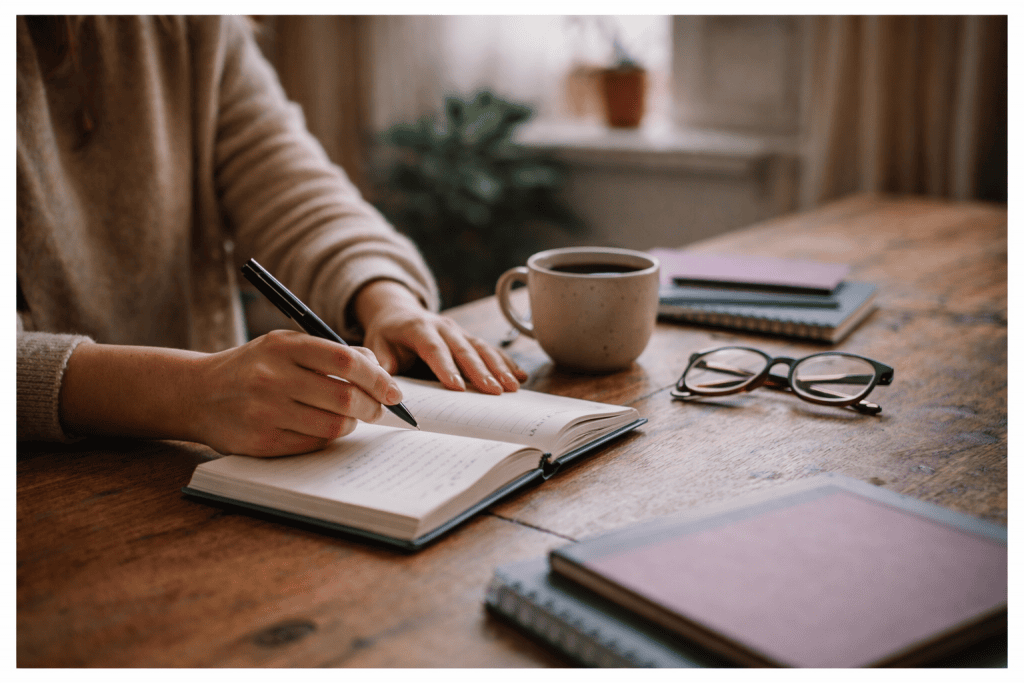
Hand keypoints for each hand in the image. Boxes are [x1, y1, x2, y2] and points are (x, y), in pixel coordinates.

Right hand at [192, 330, 403, 455]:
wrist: (197, 393)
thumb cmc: (254, 366)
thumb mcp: (286, 345)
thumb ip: (330, 351)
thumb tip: (377, 368)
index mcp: (283, 346)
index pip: (346, 361)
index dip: (378, 377)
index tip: (394, 391)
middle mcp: (272, 377)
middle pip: (345, 397)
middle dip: (373, 406)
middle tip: (379, 409)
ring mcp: (265, 411)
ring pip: (333, 425)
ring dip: (352, 424)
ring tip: (351, 417)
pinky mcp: (261, 441)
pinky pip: (313, 443)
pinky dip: (328, 437)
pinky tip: (323, 427)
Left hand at [354, 280, 528, 393]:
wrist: (398, 313)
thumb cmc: (387, 336)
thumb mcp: (375, 347)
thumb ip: (380, 366)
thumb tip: (383, 387)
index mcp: (418, 328)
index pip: (434, 349)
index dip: (446, 368)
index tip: (457, 387)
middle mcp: (443, 326)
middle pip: (464, 349)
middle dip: (481, 371)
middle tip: (495, 392)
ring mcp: (459, 331)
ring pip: (482, 348)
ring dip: (499, 368)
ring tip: (512, 387)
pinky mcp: (469, 337)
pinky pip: (490, 349)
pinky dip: (506, 362)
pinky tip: (519, 375)